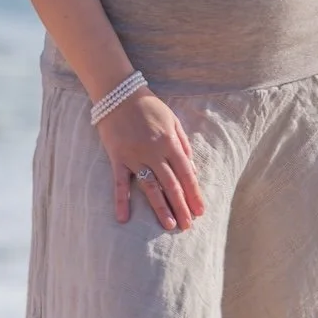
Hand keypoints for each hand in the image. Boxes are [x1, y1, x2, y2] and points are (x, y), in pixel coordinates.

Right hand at [94, 89, 204, 232]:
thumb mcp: (172, 120)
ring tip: (169, 225)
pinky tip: (123, 218)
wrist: (119, 93)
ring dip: (160, 208)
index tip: (200, 210)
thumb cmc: (148, 106)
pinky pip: (119, 183)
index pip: (186, 174)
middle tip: (188, 225)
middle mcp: (154, 151)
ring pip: (150, 187)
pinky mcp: (117, 157)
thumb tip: (192, 169)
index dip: (194, 193)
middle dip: (181, 206)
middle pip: (171, 184)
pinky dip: (121, 201)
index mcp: (169, 142)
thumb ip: (183, 144)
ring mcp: (135, 156)